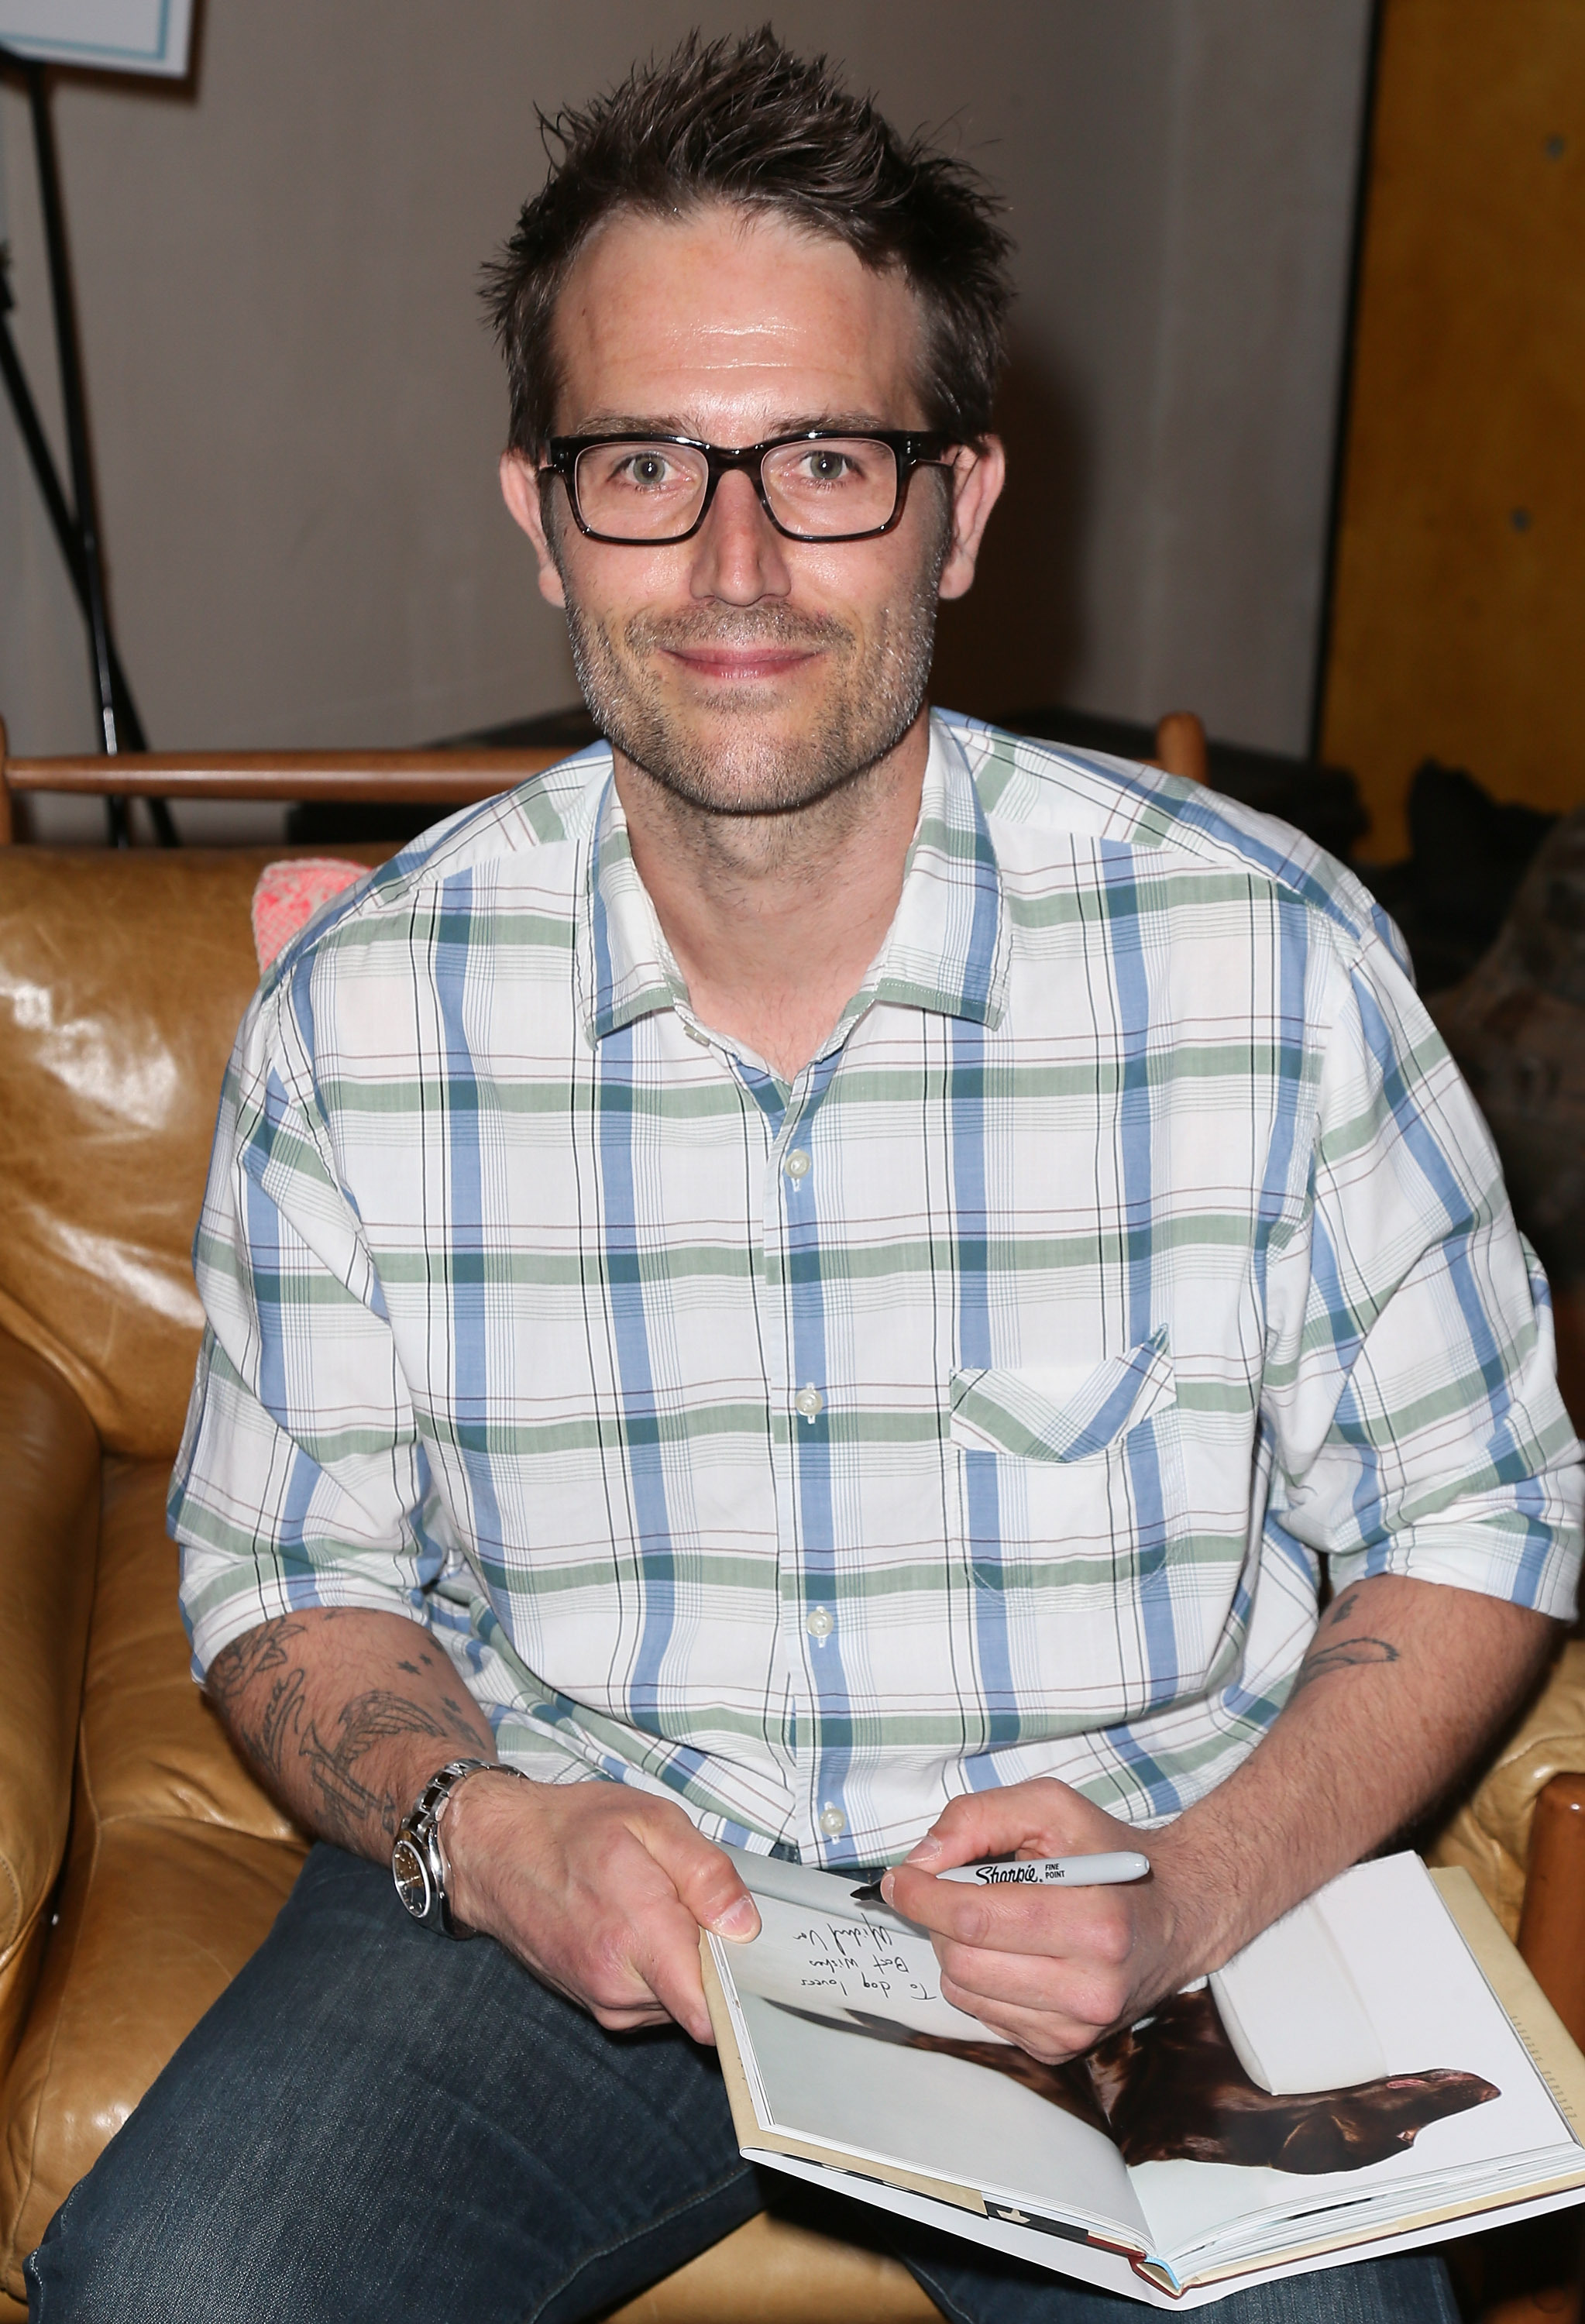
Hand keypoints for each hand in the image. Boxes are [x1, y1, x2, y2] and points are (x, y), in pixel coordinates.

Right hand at [443, 1774, 759, 2042]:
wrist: (498, 1852)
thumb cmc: (573, 1829)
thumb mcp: (651, 1820)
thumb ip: (705, 1873)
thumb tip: (744, 1925)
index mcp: (637, 1937)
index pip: (708, 2012)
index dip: (742, 1989)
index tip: (754, 1958)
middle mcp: (618, 1986)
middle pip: (702, 2002)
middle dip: (713, 1962)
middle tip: (697, 1907)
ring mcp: (603, 2002)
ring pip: (678, 2002)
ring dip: (684, 1964)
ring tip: (661, 1909)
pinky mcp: (595, 2005)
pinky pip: (651, 2001)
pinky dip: (659, 1970)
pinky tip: (641, 1925)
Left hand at [881, 1779, 1202, 2064]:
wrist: (1176, 1915)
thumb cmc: (1108, 1854)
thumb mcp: (1053, 1807)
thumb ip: (980, 1817)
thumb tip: (921, 1861)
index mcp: (1096, 1924)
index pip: (976, 1918)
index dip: (923, 1895)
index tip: (901, 1878)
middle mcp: (1092, 1989)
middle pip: (963, 1961)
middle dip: (938, 1920)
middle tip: (947, 1890)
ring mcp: (1078, 2028)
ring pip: (965, 1992)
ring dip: (954, 1949)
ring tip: (986, 1918)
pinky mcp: (1063, 2048)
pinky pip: (983, 2015)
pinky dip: (977, 1979)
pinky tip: (1010, 1951)